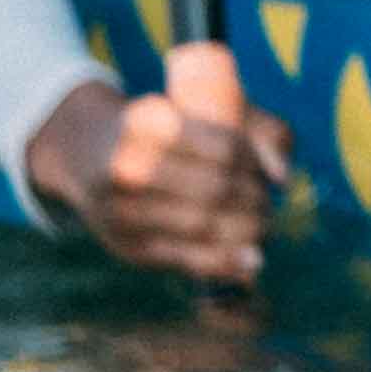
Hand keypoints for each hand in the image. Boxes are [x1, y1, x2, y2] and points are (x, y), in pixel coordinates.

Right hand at [23, 43, 291, 283]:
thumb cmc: (170, 130)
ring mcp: (119, 208)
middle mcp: (126, 165)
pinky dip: (223, 262)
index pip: (226, 147)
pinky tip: (251, 261)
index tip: (264, 172)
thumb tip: (282, 177)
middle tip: (266, 204)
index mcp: (148, 121)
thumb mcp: (210, 109)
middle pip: (215, 188)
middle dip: (254, 201)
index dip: (255, 164)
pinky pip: (181, 258)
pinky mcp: (124, 244)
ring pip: (201, 224)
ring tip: (261, 226)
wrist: (89, 154)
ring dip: (245, 230)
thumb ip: (264, 132)